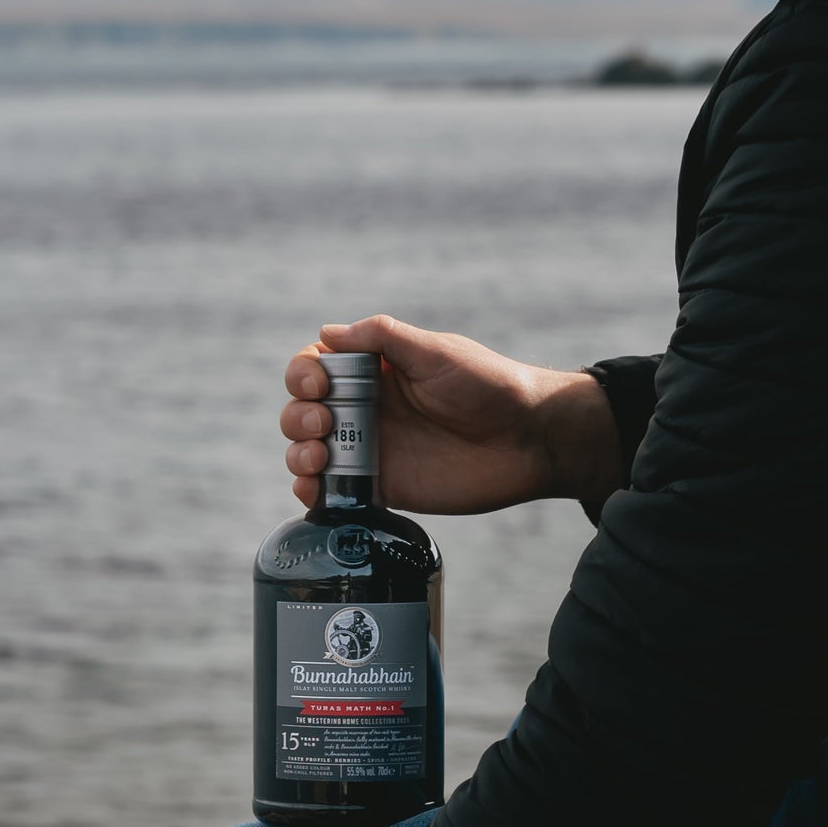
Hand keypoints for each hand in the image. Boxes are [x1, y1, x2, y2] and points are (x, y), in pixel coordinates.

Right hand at [281, 315, 623, 514]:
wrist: (529, 439)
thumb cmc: (490, 386)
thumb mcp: (437, 352)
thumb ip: (384, 339)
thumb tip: (328, 333)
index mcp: (375, 371)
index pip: (316, 368)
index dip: (303, 374)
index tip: (318, 384)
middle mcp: (367, 410)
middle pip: (303, 411)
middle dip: (298, 416)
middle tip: (324, 424)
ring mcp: (372, 451)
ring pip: (309, 452)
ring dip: (298, 453)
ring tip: (319, 455)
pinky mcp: (383, 488)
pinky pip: (334, 493)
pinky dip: (312, 492)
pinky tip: (315, 489)